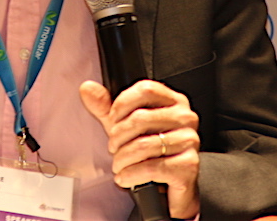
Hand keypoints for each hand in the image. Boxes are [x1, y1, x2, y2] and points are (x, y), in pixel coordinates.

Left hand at [80, 79, 199, 219]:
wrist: (168, 187)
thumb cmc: (149, 152)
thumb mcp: (124, 126)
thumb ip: (105, 107)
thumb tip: (87, 88)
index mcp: (173, 101)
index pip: (146, 89)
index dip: (121, 104)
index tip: (112, 120)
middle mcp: (186, 117)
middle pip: (141, 118)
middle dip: (117, 137)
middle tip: (113, 148)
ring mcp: (189, 141)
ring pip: (144, 145)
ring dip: (122, 159)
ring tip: (118, 165)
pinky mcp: (189, 166)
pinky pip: (152, 168)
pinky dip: (131, 175)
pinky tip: (125, 177)